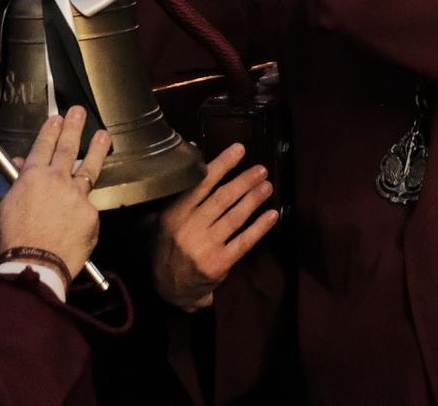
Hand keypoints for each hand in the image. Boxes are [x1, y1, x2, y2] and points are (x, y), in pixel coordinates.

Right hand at [0, 107, 110, 279]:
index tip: (56, 118)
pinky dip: (84, 210)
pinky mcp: (91, 214)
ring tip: (104, 135)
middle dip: (73, 127)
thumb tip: (23, 168)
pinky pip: (88, 208)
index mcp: (33, 177)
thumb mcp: (7, 207)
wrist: (35, 265)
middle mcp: (58, 180)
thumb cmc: (14, 240)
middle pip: (68, 148)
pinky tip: (80, 218)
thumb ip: (20, 185)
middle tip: (79, 112)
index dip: (50, 130)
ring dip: (97, 149)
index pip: (43, 146)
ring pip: (89, 168)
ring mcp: (77, 195)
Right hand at [150, 143, 277, 311]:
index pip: (201, 183)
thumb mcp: (165, 217)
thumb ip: (181, 186)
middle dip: (244, 181)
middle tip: (261, 169)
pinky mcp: (219, 264)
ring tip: (267, 186)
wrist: (168, 289)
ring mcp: (204, 247)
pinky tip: (272, 215)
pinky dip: (259, 227)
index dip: (222, 164)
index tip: (239, 149)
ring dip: (254, 199)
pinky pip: (243, 241)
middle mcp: (188, 228)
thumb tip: (193, 148)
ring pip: (234, 217)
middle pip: (222, 198)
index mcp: (174, 213)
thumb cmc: (169, 247)